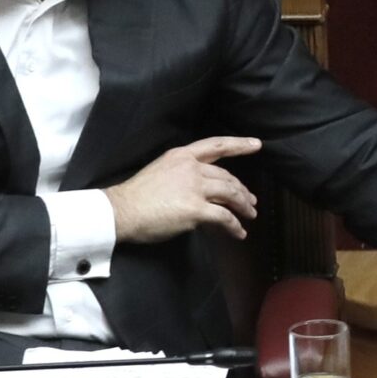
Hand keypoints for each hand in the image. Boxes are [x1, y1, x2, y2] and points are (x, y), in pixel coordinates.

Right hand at [104, 136, 262, 241]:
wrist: (120, 211)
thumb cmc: (137, 196)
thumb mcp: (161, 172)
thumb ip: (184, 176)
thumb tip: (203, 190)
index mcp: (181, 156)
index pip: (216, 146)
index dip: (239, 145)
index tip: (256, 145)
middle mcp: (191, 168)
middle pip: (227, 176)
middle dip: (242, 190)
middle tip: (251, 201)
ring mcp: (194, 188)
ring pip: (230, 194)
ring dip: (243, 206)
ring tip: (250, 215)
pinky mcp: (195, 209)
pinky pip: (224, 217)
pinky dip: (235, 226)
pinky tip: (239, 232)